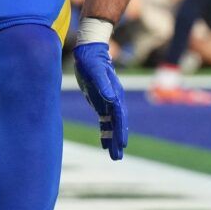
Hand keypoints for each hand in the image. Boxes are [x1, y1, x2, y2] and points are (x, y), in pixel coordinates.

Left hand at [72, 39, 126, 160]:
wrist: (89, 52)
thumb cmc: (92, 60)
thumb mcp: (95, 71)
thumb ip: (103, 84)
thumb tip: (112, 99)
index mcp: (115, 94)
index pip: (119, 115)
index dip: (121, 130)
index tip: (122, 143)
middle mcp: (114, 99)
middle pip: (118, 123)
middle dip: (118, 140)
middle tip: (117, 157)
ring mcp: (108, 101)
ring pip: (112, 124)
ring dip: (113, 139)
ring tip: (114, 156)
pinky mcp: (101, 102)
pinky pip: (105, 121)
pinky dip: (106, 132)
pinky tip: (104, 144)